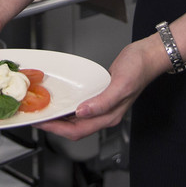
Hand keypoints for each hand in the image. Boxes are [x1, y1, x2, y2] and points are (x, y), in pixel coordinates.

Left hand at [36, 35, 169, 140]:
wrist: (147, 56)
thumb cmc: (138, 69)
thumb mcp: (120, 85)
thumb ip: (102, 102)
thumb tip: (83, 112)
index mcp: (109, 116)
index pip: (78, 130)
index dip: (58, 129)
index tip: (43, 123)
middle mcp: (105, 114)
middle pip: (74, 128)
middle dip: (55, 126)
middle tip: (38, 118)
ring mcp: (103, 106)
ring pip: (76, 119)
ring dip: (60, 118)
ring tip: (45, 111)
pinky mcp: (101, 96)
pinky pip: (81, 107)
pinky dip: (69, 106)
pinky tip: (62, 100)